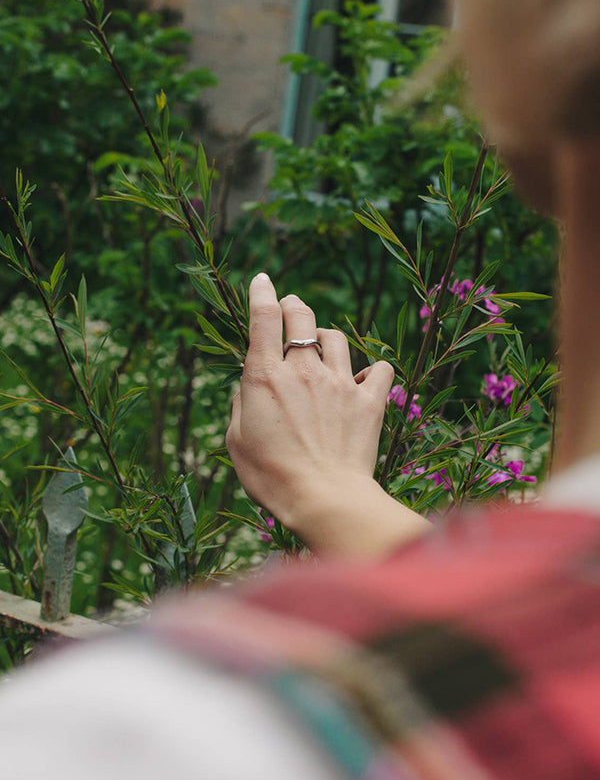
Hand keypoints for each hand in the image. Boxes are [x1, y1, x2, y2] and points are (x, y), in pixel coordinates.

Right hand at [226, 273, 428, 555]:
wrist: (323, 498)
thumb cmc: (271, 476)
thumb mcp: (238, 440)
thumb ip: (244, 402)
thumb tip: (253, 382)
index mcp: (266, 377)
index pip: (262, 319)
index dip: (261, 293)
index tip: (262, 281)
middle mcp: (304, 371)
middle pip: (302, 317)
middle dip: (294, 306)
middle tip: (291, 309)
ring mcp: (340, 384)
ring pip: (337, 338)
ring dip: (327, 338)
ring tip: (323, 348)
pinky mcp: (369, 403)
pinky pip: (381, 370)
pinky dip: (374, 371)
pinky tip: (365, 380)